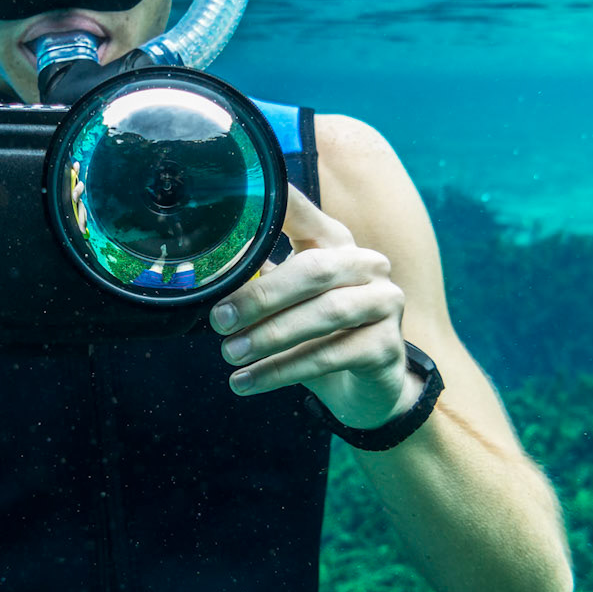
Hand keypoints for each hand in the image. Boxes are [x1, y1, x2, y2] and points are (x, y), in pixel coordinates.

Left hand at [209, 186, 420, 431]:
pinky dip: (283, 370)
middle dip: (262, 296)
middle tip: (220, 320)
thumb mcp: (288, 303)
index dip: (274, 203)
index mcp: (336, 242)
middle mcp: (367, 265)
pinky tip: (249, 381)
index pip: (302, 212)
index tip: (234, 203)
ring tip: (231, 353)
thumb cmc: (319, 335)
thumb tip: (206, 278)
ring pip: (326, 314)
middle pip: (314, 270)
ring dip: (270, 335)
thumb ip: (258, 281)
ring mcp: (384, 303)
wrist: (366, 388)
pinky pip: (330, 356)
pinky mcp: (386, 346)